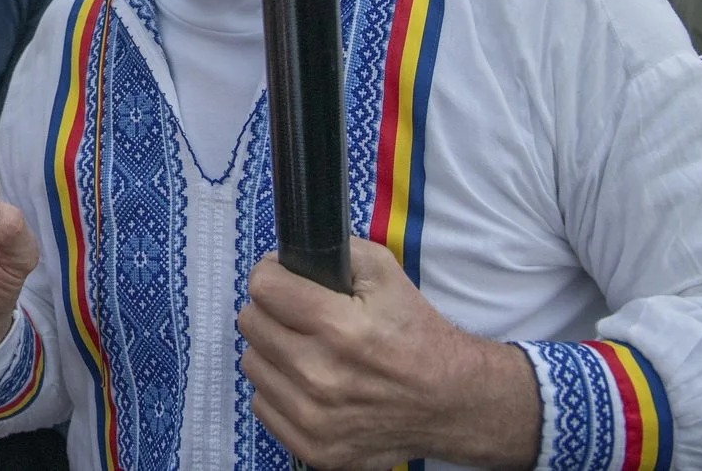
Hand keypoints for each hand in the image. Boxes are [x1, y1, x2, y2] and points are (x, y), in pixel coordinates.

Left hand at [237, 239, 539, 470]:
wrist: (451, 401)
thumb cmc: (414, 333)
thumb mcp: (385, 272)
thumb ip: (334, 252)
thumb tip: (284, 257)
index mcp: (340, 327)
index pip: (264, 288)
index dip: (273, 276)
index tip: (285, 280)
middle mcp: (322, 376)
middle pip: (251, 323)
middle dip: (272, 312)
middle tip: (299, 316)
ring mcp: (315, 419)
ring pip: (252, 363)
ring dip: (273, 351)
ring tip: (306, 350)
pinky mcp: (314, 450)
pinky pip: (262, 404)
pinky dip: (279, 390)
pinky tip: (308, 384)